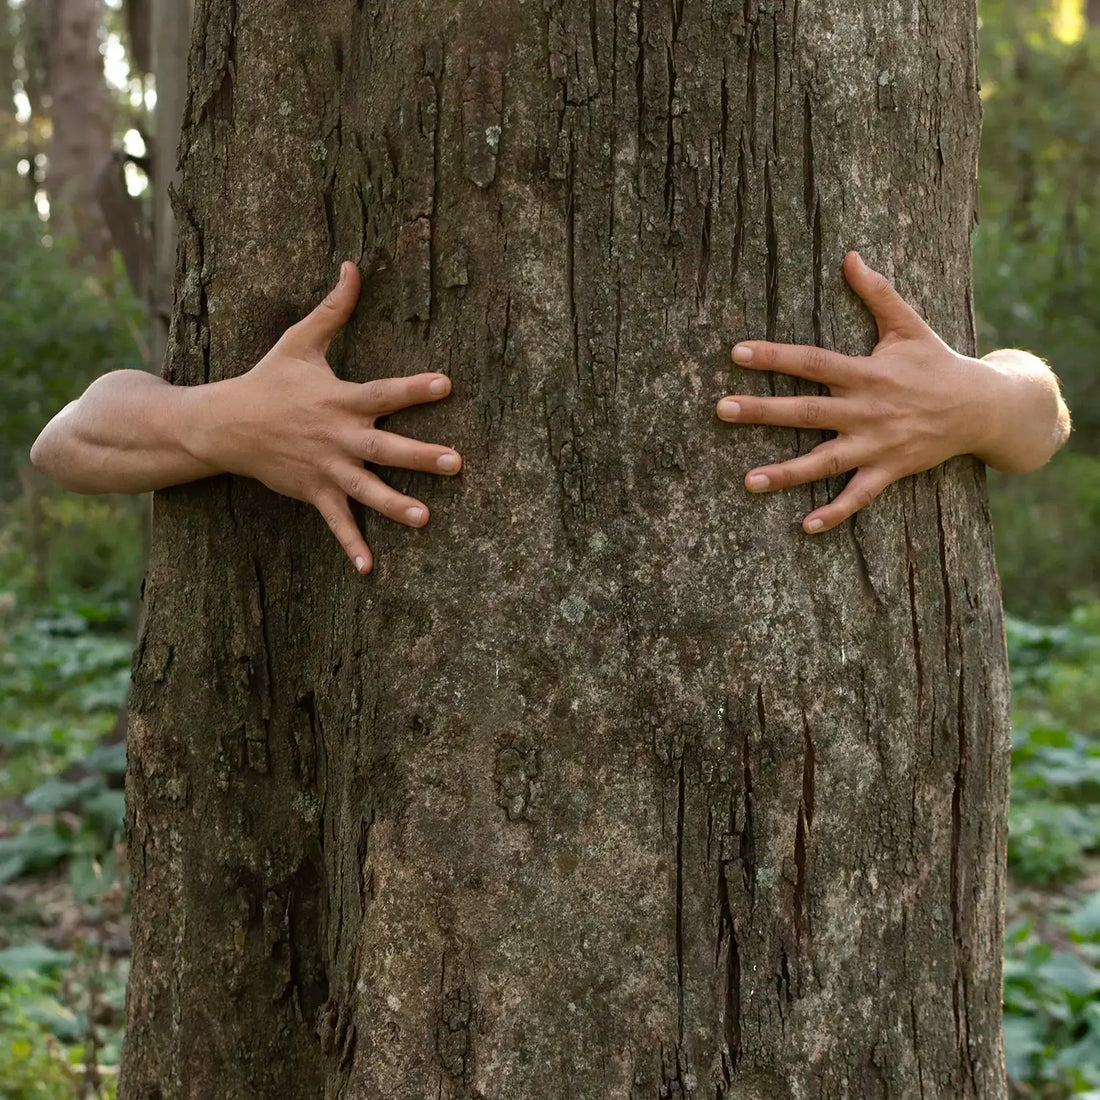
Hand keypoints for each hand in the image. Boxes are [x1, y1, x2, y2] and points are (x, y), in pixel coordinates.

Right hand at [190, 261, 459, 572]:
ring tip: (425, 519)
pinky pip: (336, 522)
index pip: (384, 393)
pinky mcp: (313, 492)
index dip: (415, 388)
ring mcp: (326, 468)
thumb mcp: (300, 341)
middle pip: (385, 447)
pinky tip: (368, 568)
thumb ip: (334, 309)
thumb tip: (354, 265)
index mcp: (340, 399)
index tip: (447, 384)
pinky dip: (350, 544)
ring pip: (366, 489)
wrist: (223, 424)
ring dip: (394, 505)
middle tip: (456, 462)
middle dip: (420, 455)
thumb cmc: (269, 380)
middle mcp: (338, 436)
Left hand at [716, 251, 994, 532]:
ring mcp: (877, 443)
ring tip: (748, 481)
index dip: (774, 357)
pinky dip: (835, 513)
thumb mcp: (909, 325)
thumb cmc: (937, 362)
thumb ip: (877, 293)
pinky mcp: (889, 470)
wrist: (983, 407)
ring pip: (825, 461)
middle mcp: (867, 409)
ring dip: (787, 473)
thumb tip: (850, 256)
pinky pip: (859, 496)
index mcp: (867, 372)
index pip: (812, 362)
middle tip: (721, 410)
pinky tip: (805, 526)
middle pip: (807, 412)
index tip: (736, 353)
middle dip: (762, 412)